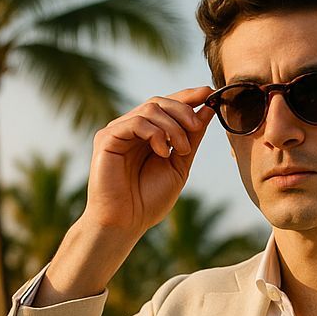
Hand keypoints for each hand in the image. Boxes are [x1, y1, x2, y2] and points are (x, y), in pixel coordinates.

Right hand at [83, 86, 214, 240]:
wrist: (126, 223)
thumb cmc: (149, 200)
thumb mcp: (179, 166)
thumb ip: (191, 139)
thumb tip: (208, 109)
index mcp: (148, 134)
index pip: (167, 106)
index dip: (188, 96)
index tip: (210, 92)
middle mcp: (131, 129)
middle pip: (159, 102)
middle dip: (183, 110)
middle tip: (197, 127)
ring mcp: (118, 131)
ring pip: (149, 109)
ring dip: (172, 126)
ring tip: (181, 150)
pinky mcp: (106, 138)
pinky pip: (134, 122)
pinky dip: (154, 133)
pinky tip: (163, 152)